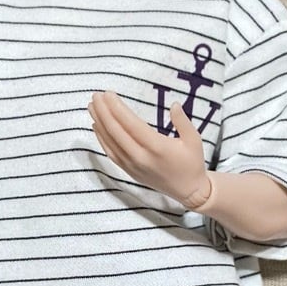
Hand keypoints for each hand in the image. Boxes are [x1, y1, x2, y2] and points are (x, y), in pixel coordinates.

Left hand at [88, 91, 211, 207]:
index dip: (117, 108)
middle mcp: (141, 157)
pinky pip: (110, 153)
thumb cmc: (192, 163)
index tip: (108, 94)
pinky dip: (101, 139)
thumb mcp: (194, 140)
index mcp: (157, 147)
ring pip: (110, 142)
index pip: (131, 124)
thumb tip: (173, 104)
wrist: (188, 191)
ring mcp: (133, 166)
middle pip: (116, 131)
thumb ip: (182, 121)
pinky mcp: (129, 171)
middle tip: (96, 95)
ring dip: (100, 122)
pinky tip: (96, 126)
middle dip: (104, 111)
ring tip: (92, 106)